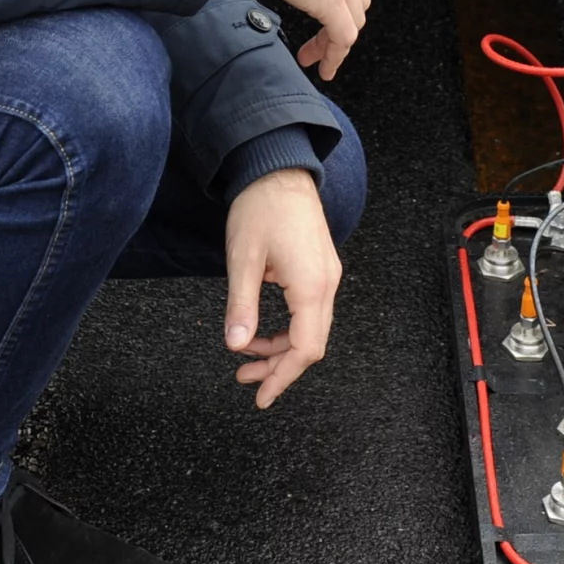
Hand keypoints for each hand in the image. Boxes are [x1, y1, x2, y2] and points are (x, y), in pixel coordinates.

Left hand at [223, 166, 342, 409]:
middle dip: (278, 366)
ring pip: (310, 328)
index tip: (261, 396)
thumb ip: (241, 306)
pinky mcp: (320, 268)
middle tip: (245, 378)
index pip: (304, 348)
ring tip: (246, 355)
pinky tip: (261, 329)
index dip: (283, 377)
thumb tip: (237, 345)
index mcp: (311, 285)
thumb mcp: (242, 259)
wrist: (278, 167)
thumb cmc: (261, 205)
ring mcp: (327, 275)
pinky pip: (308, 310)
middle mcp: (327, 283)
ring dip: (279, 347)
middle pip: (310, 343)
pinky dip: (286, 327)